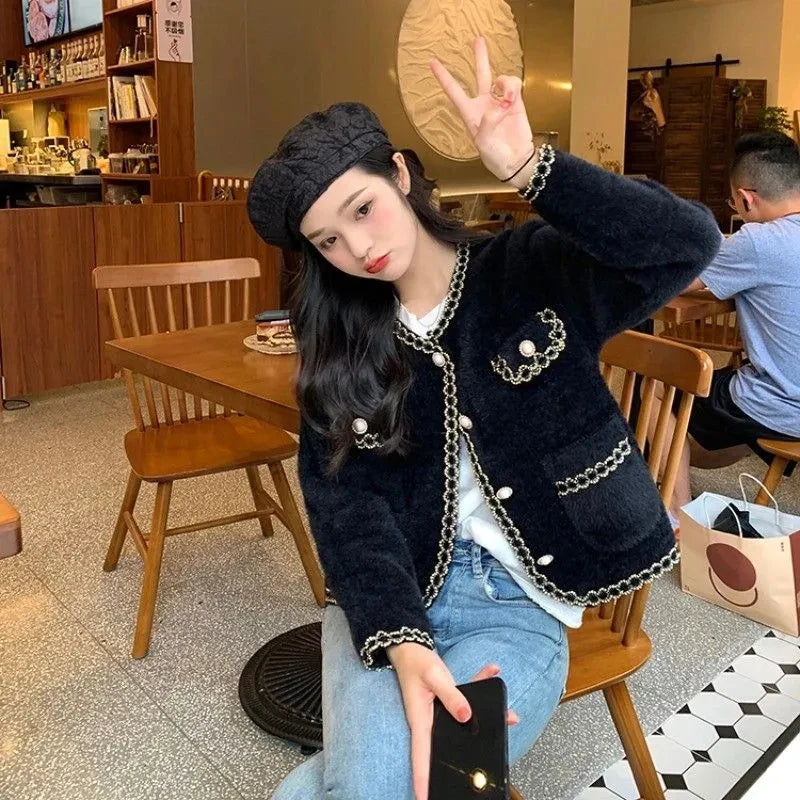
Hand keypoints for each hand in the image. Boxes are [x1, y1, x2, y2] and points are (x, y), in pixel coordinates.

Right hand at [389, 643, 518, 799]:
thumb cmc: (416, 663)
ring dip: (487, 717)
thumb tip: (467, 716)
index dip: (424, 782)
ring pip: (464, 724)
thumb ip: (451, 695)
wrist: (410, 648)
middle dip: (469, 755)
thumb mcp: (434, 676)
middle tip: (488, 764)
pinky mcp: (448, 703)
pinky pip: (466, 703)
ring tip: (508, 714)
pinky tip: (493, 673)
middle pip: (449, 746)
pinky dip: (480, 687)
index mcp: (421, 722)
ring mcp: (439, 714)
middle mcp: (430, 723)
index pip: (422, 759)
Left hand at [431, 36, 534, 181]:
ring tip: (508, 102)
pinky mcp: (515, 103)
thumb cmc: (495, 156)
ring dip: (505, 86)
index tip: (432, 63)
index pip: (453, 91)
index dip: (443, 77)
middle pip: (481, 75)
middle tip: (478, 40)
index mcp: (469, 113)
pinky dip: (513, 90)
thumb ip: (488, 122)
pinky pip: (513, 86)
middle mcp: (484, 104)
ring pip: (500, 80)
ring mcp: (500, 102)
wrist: (516, 162)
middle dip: (480, 57)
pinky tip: (513, 101)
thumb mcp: (483, 143)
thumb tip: (499, 106)